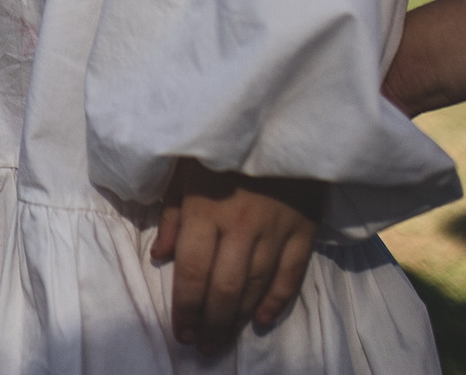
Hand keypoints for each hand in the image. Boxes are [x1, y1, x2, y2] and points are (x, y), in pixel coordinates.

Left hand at [150, 159, 325, 354]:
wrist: (281, 117)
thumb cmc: (221, 142)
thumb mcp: (185, 167)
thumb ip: (172, 212)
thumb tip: (161, 255)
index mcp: (205, 207)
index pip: (193, 271)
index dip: (185, 307)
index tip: (180, 332)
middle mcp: (240, 224)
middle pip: (225, 288)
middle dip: (211, 323)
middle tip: (203, 347)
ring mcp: (275, 228)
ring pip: (255, 285)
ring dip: (238, 319)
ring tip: (223, 340)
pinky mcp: (304, 228)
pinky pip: (291, 273)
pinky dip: (276, 300)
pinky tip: (261, 320)